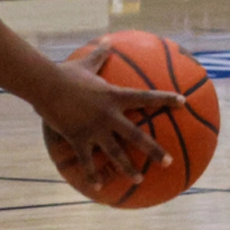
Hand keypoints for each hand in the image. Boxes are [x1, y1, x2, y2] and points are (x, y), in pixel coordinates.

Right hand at [34, 44, 184, 189]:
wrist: (45, 85)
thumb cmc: (66, 73)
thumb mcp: (86, 63)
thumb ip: (99, 55)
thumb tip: (107, 41)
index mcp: (115, 97)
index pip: (147, 97)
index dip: (166, 99)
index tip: (184, 102)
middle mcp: (109, 116)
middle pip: (137, 136)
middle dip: (154, 150)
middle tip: (168, 161)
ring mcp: (95, 129)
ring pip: (116, 153)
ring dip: (128, 167)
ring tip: (139, 179)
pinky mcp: (79, 138)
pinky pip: (88, 160)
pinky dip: (93, 175)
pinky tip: (99, 188)